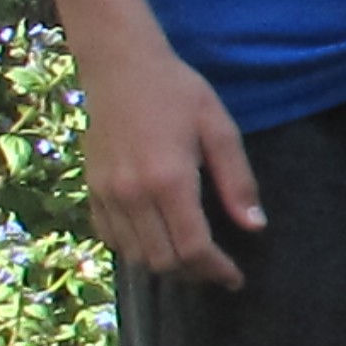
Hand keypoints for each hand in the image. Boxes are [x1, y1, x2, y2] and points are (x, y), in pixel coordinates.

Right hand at [77, 41, 261, 287]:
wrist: (120, 67)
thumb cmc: (178, 93)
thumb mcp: (220, 130)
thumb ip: (238, 181)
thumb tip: (255, 226)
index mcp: (169, 181)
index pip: (192, 247)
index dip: (215, 270)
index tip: (235, 278)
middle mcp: (132, 195)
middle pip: (161, 260)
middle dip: (193, 273)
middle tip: (217, 269)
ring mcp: (106, 194)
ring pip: (135, 254)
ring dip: (165, 264)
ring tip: (192, 259)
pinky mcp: (91, 189)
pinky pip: (111, 236)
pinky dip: (135, 249)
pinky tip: (157, 240)